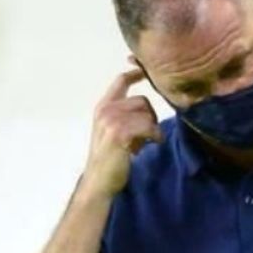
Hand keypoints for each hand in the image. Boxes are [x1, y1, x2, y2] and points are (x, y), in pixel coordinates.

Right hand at [83, 67, 161, 197]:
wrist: (99, 181)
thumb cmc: (110, 159)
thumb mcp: (113, 131)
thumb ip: (125, 115)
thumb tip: (147, 108)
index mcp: (103, 107)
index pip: (121, 81)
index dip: (137, 72)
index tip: (146, 70)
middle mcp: (105, 110)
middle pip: (142, 99)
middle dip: (150, 116)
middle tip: (147, 134)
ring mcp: (111, 120)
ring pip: (147, 113)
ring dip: (152, 128)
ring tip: (146, 142)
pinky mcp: (120, 132)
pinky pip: (148, 125)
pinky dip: (154, 136)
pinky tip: (151, 144)